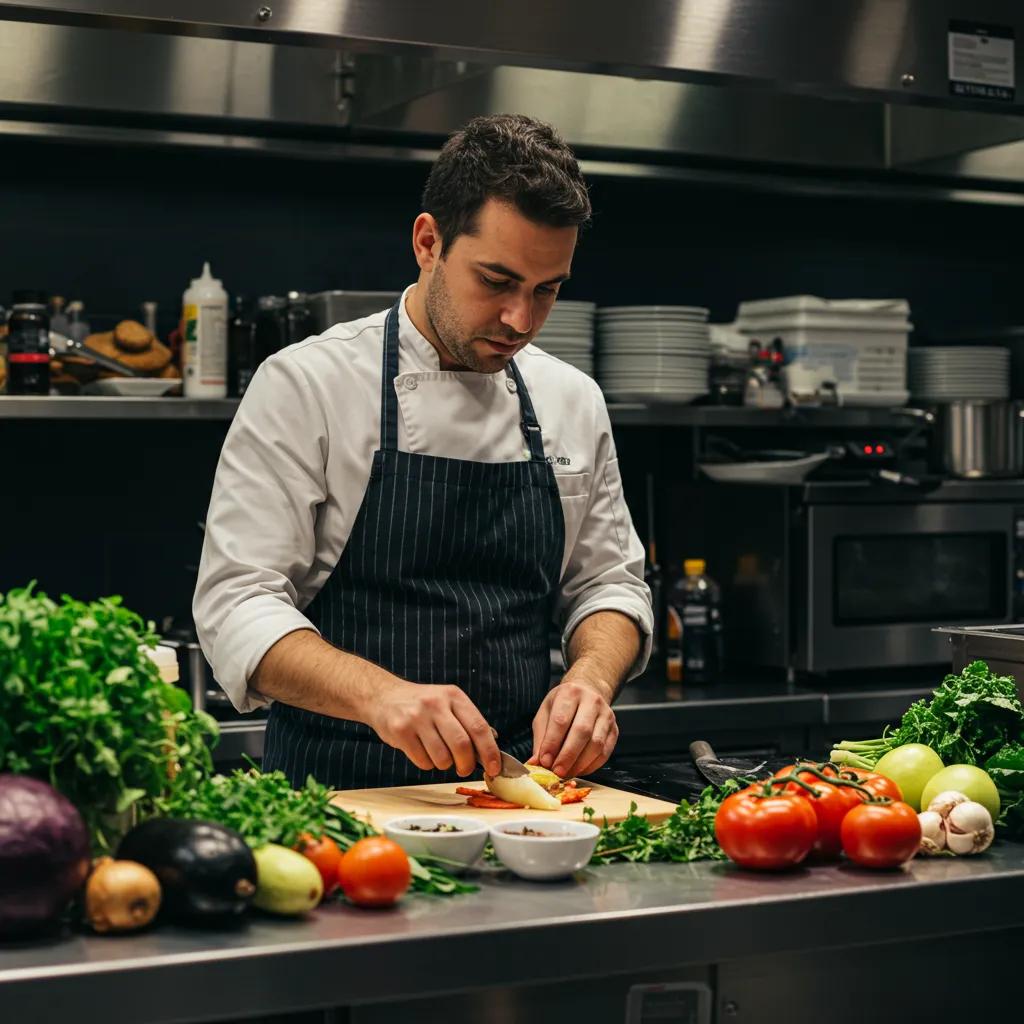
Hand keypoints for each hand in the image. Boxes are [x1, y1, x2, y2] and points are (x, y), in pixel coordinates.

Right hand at [368, 680, 500, 776]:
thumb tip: (493, 746)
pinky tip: (422, 751)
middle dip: (466, 765)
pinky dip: (427, 764)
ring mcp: (417, 717)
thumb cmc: (422, 705)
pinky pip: (423, 761)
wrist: (383, 696)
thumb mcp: (448, 702)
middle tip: (464, 769)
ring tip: (438, 754)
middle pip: (462, 745)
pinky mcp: (401, 731)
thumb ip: (469, 722)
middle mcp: (436, 704)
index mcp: (454, 696)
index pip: (479, 727)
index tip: (495, 768)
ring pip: (442, 757)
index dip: (490, 752)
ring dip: (444, 764)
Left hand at [531, 675, 617, 778]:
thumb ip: (541, 738)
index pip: (561, 720)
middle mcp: (592, 701)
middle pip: (581, 732)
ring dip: (580, 763)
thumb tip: (536, 762)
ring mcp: (606, 715)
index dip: (552, 743)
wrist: (587, 691)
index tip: (545, 761)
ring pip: (596, 744)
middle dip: (567, 756)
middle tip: (556, 771)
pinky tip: (579, 769)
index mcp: (570, 693)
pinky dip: (591, 765)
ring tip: (566, 772)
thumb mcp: (545, 713)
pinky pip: (605, 752)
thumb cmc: (563, 704)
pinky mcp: (614, 730)